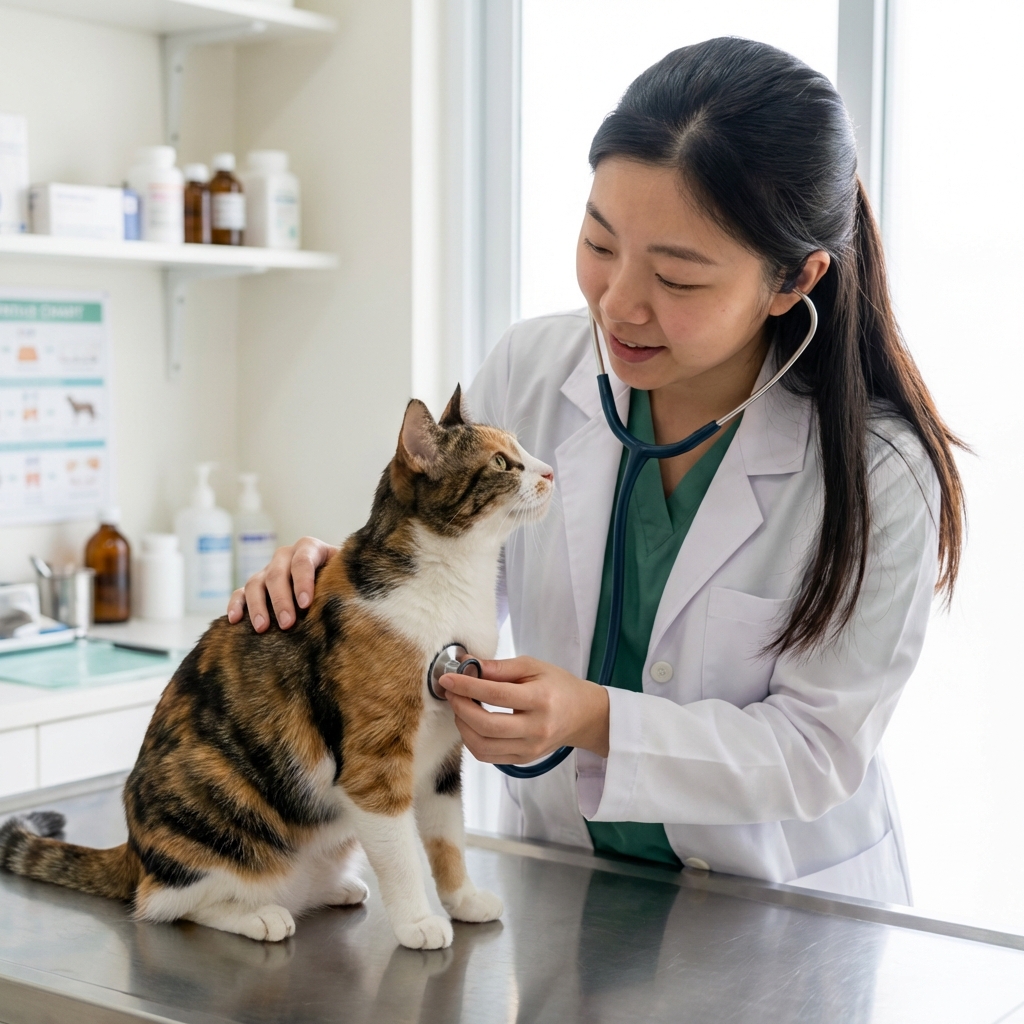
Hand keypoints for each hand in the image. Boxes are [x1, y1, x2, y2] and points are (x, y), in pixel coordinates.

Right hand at [226, 536, 337, 631]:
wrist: (329, 583)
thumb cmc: (340, 581)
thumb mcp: (345, 577)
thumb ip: (346, 582)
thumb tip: (353, 601)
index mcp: (310, 548)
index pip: (303, 561)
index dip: (303, 581)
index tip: (306, 604)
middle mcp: (285, 556)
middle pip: (277, 574)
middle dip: (281, 599)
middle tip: (288, 623)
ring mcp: (267, 570)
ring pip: (255, 583)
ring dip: (258, 606)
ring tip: (263, 628)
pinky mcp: (254, 586)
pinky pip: (240, 593)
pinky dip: (236, 605)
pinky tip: (235, 620)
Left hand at [439, 656, 609, 761]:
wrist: (583, 715)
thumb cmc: (558, 686)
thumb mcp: (533, 666)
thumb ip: (500, 667)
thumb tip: (467, 665)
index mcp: (541, 700)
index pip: (496, 694)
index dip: (467, 686)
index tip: (448, 678)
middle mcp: (536, 728)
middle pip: (486, 725)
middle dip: (461, 708)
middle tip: (451, 692)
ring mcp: (529, 748)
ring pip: (482, 746)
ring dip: (462, 726)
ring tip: (460, 707)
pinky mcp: (523, 760)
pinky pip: (487, 756)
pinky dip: (472, 740)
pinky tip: (470, 723)